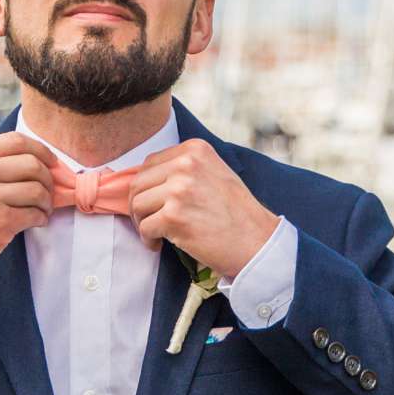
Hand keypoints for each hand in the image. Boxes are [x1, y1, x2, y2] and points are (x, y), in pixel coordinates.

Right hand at [0, 132, 59, 296]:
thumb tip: (34, 157)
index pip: (16, 141)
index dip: (41, 150)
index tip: (51, 162)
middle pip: (32, 163)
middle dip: (48, 178)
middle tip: (48, 190)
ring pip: (38, 189)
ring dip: (47, 201)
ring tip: (41, 208)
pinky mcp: (0, 223)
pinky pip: (35, 213)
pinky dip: (41, 218)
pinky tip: (35, 221)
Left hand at [127, 140, 278, 280]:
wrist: (256, 241)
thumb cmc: (235, 212)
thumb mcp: (214, 173)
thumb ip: (184, 169)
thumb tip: (145, 178)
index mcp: (195, 150)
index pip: (151, 162)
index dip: (147, 186)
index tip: (153, 202)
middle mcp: (186, 164)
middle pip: (139, 182)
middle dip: (140, 204)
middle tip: (149, 220)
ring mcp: (179, 189)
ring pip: (137, 204)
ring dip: (142, 222)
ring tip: (156, 233)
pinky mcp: (173, 216)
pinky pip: (145, 227)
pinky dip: (148, 239)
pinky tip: (159, 244)